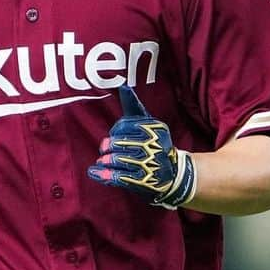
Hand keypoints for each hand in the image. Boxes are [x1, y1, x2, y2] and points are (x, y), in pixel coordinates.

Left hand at [88, 86, 196, 208]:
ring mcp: (148, 164)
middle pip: (119, 143)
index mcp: (153, 128)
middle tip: (104, 149)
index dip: (115, 131)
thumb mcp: (149, 123)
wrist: (175, 172)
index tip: (115, 135)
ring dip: (106, 160)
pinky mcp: (142, 181)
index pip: (123, 126)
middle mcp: (152, 145)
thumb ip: (134, 106)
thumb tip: (124, 87)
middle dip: (108, 147)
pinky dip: (104, 174)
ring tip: (102, 160)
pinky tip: (94, 172)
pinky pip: (118, 176)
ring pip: (117, 159)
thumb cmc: (155, 143)